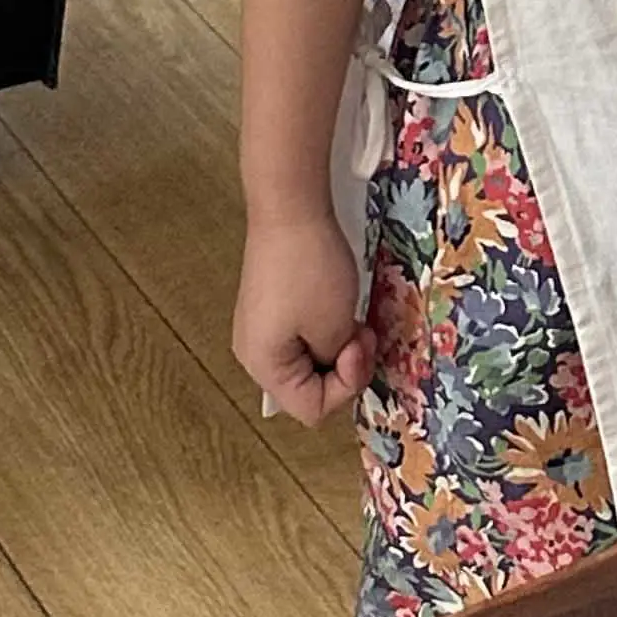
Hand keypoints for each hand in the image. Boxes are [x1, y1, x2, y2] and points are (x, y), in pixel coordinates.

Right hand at [235, 209, 373, 425]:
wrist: (290, 207)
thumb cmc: (311, 268)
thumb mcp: (334, 325)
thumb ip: (337, 364)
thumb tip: (333, 364)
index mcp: (264, 367)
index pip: (311, 410)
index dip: (345, 386)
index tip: (358, 344)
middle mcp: (254, 354)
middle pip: (308, 387)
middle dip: (343, 365)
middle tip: (361, 331)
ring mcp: (261, 327)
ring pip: (309, 359)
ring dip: (337, 343)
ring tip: (352, 314)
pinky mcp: (271, 304)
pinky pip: (303, 334)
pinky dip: (325, 326)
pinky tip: (338, 302)